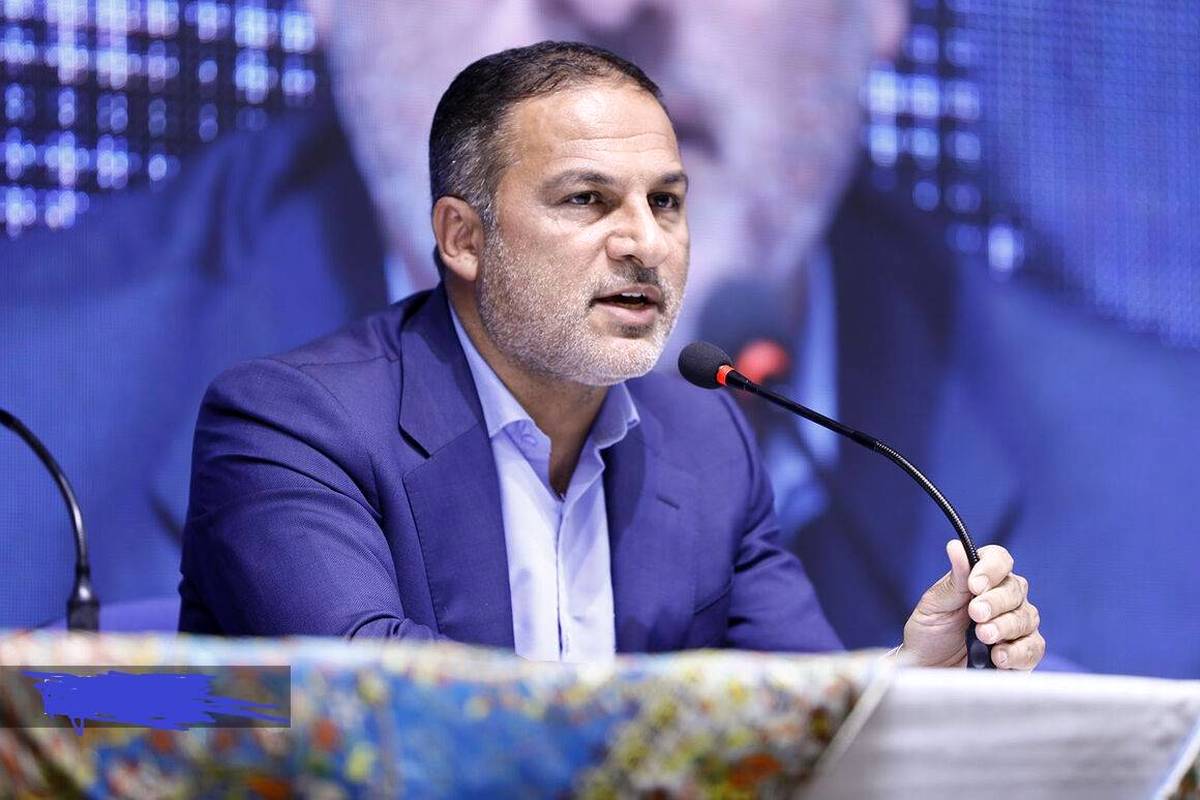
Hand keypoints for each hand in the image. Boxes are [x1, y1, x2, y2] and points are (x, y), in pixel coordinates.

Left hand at [901, 541, 1044, 668]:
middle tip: (976, 614)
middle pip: (1015, 589)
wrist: (927, 670)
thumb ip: (954, 581)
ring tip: (982, 636)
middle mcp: (1004, 600)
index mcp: (982, 580)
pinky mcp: (1023, 654)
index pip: (999, 560)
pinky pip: (1033, 648)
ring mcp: (1017, 626)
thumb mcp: (934, 606)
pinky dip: (1017, 652)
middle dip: (995, 602)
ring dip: (1004, 627)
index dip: (991, 568)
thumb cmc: (929, 634)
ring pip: (1027, 617)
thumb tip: (956, 547)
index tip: (975, 584)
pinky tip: (998, 657)